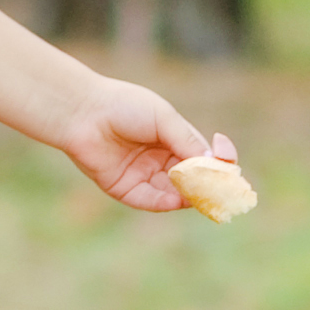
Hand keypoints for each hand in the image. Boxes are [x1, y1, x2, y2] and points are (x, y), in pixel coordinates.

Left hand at [53, 78, 226, 211]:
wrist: (84, 112)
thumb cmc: (124, 106)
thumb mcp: (164, 119)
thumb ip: (187, 141)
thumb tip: (214, 163)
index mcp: (173, 139)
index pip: (205, 157)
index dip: (219, 160)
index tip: (226, 157)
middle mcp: (162, 160)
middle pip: (194, 179)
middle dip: (209, 184)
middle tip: (224, 188)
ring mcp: (145, 176)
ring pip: (176, 193)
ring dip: (191, 195)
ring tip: (202, 193)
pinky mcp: (127, 189)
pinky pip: (151, 201)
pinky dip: (167, 202)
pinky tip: (178, 200)